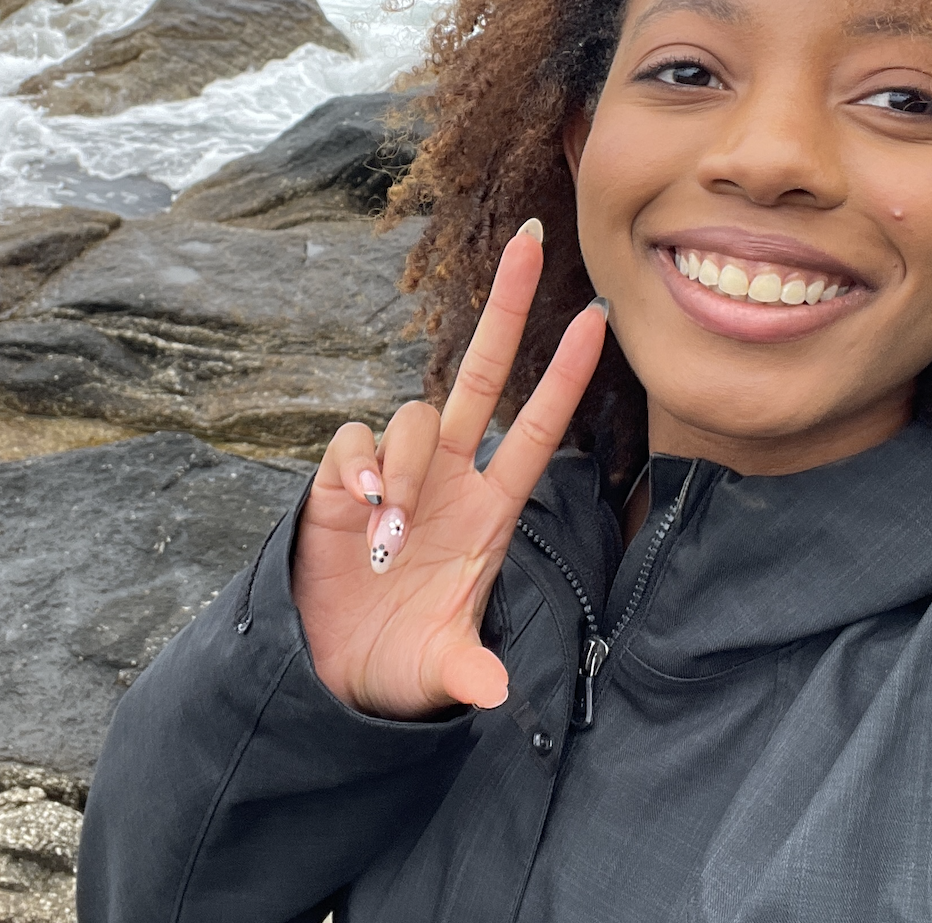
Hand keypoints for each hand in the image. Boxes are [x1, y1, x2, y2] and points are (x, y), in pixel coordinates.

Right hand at [292, 221, 606, 719]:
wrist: (332, 670)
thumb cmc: (399, 664)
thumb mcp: (440, 669)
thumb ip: (465, 671)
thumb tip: (491, 691)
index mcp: (491, 512)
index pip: (537, 429)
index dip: (566, 376)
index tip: (599, 318)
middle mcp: (449, 478)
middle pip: (481, 373)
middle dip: (506, 307)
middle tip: (530, 241)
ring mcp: (397, 475)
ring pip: (413, 417)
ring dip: (408, 468)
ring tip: (393, 535)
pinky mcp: (341, 481)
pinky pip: (357, 445)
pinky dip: (363, 466)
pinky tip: (366, 510)